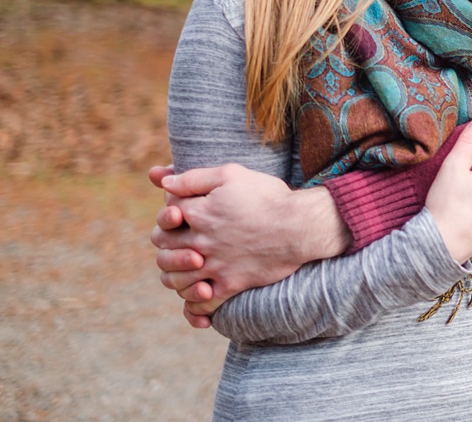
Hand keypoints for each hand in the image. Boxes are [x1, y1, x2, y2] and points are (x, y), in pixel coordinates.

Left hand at [147, 163, 350, 327]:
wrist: (300, 225)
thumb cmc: (268, 196)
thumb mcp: (231, 174)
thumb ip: (193, 178)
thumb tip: (164, 183)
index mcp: (198, 213)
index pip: (166, 215)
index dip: (171, 211)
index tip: (184, 210)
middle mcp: (200, 241)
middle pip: (163, 247)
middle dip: (167, 241)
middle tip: (181, 238)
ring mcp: (214, 266)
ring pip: (174, 279)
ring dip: (174, 272)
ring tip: (187, 266)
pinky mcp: (231, 284)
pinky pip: (202, 304)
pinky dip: (195, 305)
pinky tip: (201, 294)